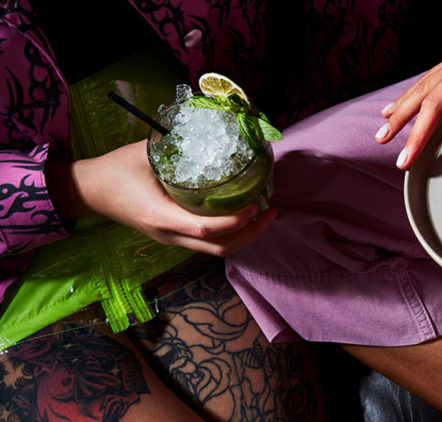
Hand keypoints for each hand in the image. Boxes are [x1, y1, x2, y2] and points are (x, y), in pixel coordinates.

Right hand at [47, 140, 275, 256]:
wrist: (89, 191)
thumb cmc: (115, 170)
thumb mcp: (145, 152)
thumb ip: (178, 145)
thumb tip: (214, 131)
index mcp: (161, 217)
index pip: (206, 230)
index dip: (235, 220)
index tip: (256, 203)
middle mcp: (169, 236)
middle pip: (217, 248)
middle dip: (250, 234)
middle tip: (271, 211)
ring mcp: (170, 240)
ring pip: (213, 250)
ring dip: (242, 236)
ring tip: (262, 214)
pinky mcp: (172, 238)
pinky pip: (206, 244)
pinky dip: (229, 234)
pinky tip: (241, 215)